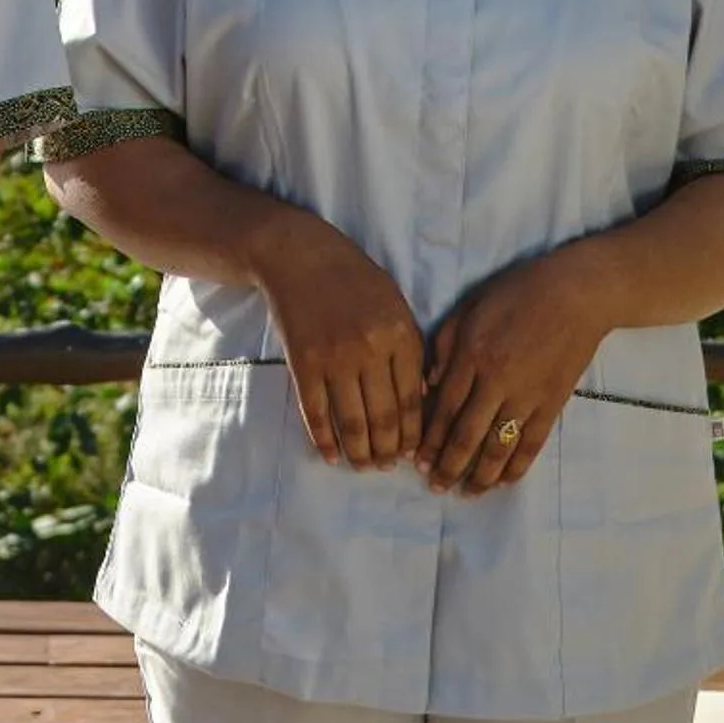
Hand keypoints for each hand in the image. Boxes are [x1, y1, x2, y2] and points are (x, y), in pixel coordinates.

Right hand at [249, 209, 427, 469]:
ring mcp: (334, 358)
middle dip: (388, 451)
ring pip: (351, 422)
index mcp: (399, 335)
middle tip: (387, 466)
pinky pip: (316, 412)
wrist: (300, 256)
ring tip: (364, 465)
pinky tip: (330, 455)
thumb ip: (411, 349)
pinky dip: (324, 440)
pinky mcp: (303, 363)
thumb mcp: (396, 305)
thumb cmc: (355, 280)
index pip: (412, 401)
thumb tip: (423, 399)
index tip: (413, 453)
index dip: (413, 435)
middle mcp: (369, 350)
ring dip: (359, 453)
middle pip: (384, 418)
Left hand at [418, 245, 611, 495]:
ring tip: (466, 493)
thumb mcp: (469, 308)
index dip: (430, 438)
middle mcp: (497, 381)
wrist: (576, 294)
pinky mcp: (553, 403)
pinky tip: (502, 482)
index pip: (445, 408)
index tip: (416, 461)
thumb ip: (444, 346)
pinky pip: (532, 442)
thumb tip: (428, 386)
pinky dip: (516, 466)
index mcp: (472, 355)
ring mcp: (528, 395)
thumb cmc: (517, 293)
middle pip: (467, 434)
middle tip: (434, 486)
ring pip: (498, 446)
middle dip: (449, 465)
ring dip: (480, 475)